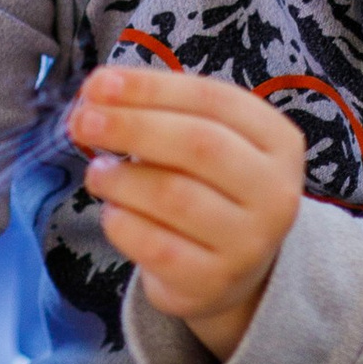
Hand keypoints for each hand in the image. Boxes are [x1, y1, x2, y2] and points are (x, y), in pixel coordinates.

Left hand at [68, 64, 303, 358]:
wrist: (228, 271)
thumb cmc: (208, 189)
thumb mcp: (207, 142)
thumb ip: (162, 111)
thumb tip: (98, 90)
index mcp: (279, 142)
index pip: (214, 100)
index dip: (152, 88)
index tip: (99, 83)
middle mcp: (275, 192)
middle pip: (197, 144)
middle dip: (131, 126)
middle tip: (83, 121)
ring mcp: (249, 242)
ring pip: (173, 195)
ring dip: (120, 177)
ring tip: (97, 173)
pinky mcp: (214, 280)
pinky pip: (155, 244)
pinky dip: (120, 221)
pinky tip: (112, 210)